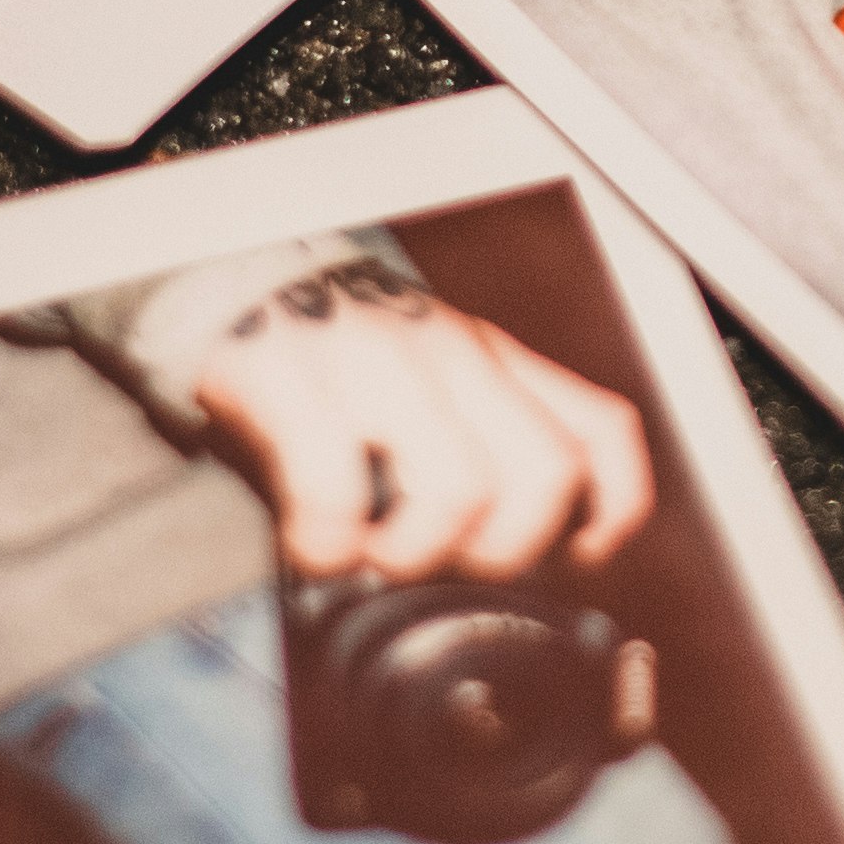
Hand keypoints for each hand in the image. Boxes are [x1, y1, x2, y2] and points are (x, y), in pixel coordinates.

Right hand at [190, 273, 655, 583]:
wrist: (231, 282)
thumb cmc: (335, 360)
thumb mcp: (433, 386)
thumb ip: (483, 444)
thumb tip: (525, 557)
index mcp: (492, 361)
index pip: (602, 430)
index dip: (612, 508)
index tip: (577, 558)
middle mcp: (449, 353)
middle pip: (547, 474)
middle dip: (502, 550)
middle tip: (440, 562)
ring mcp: (373, 361)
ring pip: (462, 486)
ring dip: (415, 552)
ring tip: (371, 554)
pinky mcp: (292, 378)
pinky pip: (336, 488)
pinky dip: (331, 544)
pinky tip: (316, 545)